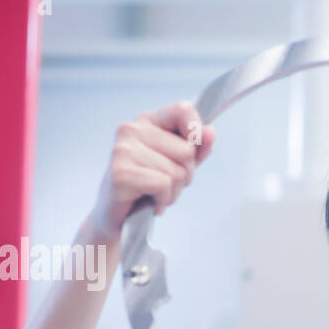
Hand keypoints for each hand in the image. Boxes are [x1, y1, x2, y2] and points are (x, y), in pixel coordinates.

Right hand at [88, 100, 215, 238]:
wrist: (118, 218)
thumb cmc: (148, 187)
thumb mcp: (179, 164)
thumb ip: (197, 147)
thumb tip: (209, 131)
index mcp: (148, 121)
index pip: (184, 110)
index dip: (196, 133)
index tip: (191, 153)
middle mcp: (132, 129)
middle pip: (187, 151)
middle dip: (185, 175)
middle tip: (164, 183)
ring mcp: (124, 150)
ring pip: (177, 172)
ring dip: (173, 192)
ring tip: (154, 193)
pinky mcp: (121, 173)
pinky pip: (164, 185)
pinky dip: (163, 200)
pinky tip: (149, 202)